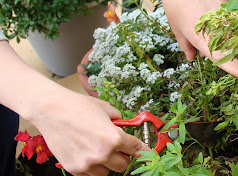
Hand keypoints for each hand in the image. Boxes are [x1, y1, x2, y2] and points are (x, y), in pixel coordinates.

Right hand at [31, 92, 151, 174]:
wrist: (51, 110)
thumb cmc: (78, 106)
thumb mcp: (105, 108)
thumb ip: (118, 119)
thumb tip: (123, 125)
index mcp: (114, 138)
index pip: (137, 149)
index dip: (145, 152)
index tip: (149, 155)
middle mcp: (102, 154)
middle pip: (123, 165)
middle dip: (123, 156)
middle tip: (117, 147)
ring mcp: (87, 164)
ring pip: (106, 172)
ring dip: (106, 163)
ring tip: (97, 149)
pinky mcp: (74, 169)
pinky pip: (90, 174)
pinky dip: (92, 166)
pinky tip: (86, 152)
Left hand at [158, 0, 237, 80]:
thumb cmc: (175, 5)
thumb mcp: (176, 28)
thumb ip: (186, 46)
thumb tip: (192, 58)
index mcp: (203, 39)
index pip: (225, 59)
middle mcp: (220, 30)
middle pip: (237, 51)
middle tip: (232, 63)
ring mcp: (227, 18)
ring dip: (235, 47)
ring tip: (219, 42)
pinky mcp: (230, 9)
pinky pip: (235, 26)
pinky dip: (230, 32)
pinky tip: (219, 28)